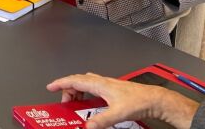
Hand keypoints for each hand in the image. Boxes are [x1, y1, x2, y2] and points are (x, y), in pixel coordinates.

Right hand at [47, 73, 197, 128]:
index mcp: (100, 84)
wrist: (154, 99)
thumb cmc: (139, 101)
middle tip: (64, 101)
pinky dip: (87, 93)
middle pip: (79, 81)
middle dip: (68, 89)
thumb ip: (101, 121)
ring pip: (86, 83)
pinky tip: (91, 103)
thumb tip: (87, 126)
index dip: (60, 83)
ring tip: (75, 103)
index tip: (50, 86)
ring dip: (78, 91)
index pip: (75, 81)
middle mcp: (103, 82)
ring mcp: (108, 84)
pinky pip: (94, 87)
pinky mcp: (113, 89)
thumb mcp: (117, 114)